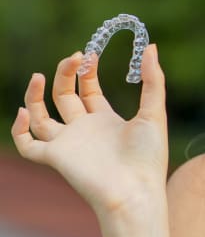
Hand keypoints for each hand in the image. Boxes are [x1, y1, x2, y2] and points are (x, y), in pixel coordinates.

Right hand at [10, 44, 168, 219]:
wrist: (136, 190)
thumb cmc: (148, 156)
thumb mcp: (154, 111)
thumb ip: (153, 80)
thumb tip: (151, 46)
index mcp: (106, 120)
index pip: (88, 90)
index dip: (86, 71)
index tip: (88, 53)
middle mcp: (84, 130)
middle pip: (65, 97)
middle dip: (66, 74)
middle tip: (74, 57)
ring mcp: (68, 144)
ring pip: (40, 117)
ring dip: (34, 96)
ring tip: (37, 75)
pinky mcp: (55, 158)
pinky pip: (27, 145)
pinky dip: (19, 129)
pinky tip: (24, 111)